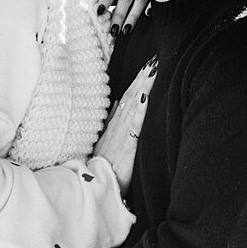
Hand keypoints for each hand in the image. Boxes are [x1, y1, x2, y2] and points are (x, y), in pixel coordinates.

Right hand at [92, 68, 152, 190]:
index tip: (145, 68)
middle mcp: (116, 127)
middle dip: (141, 79)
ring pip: (133, 106)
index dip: (135, 84)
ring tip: (153, 70)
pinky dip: (139, 109)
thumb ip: (111, 124)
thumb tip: (117, 104)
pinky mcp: (126, 145)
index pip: (125, 101)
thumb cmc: (101, 169)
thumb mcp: (103, 144)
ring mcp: (120, 135)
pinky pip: (134, 124)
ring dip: (142, 87)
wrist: (93, 187)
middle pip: (130, 98)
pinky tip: (146, 96)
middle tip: (153, 61)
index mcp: (112, 127)